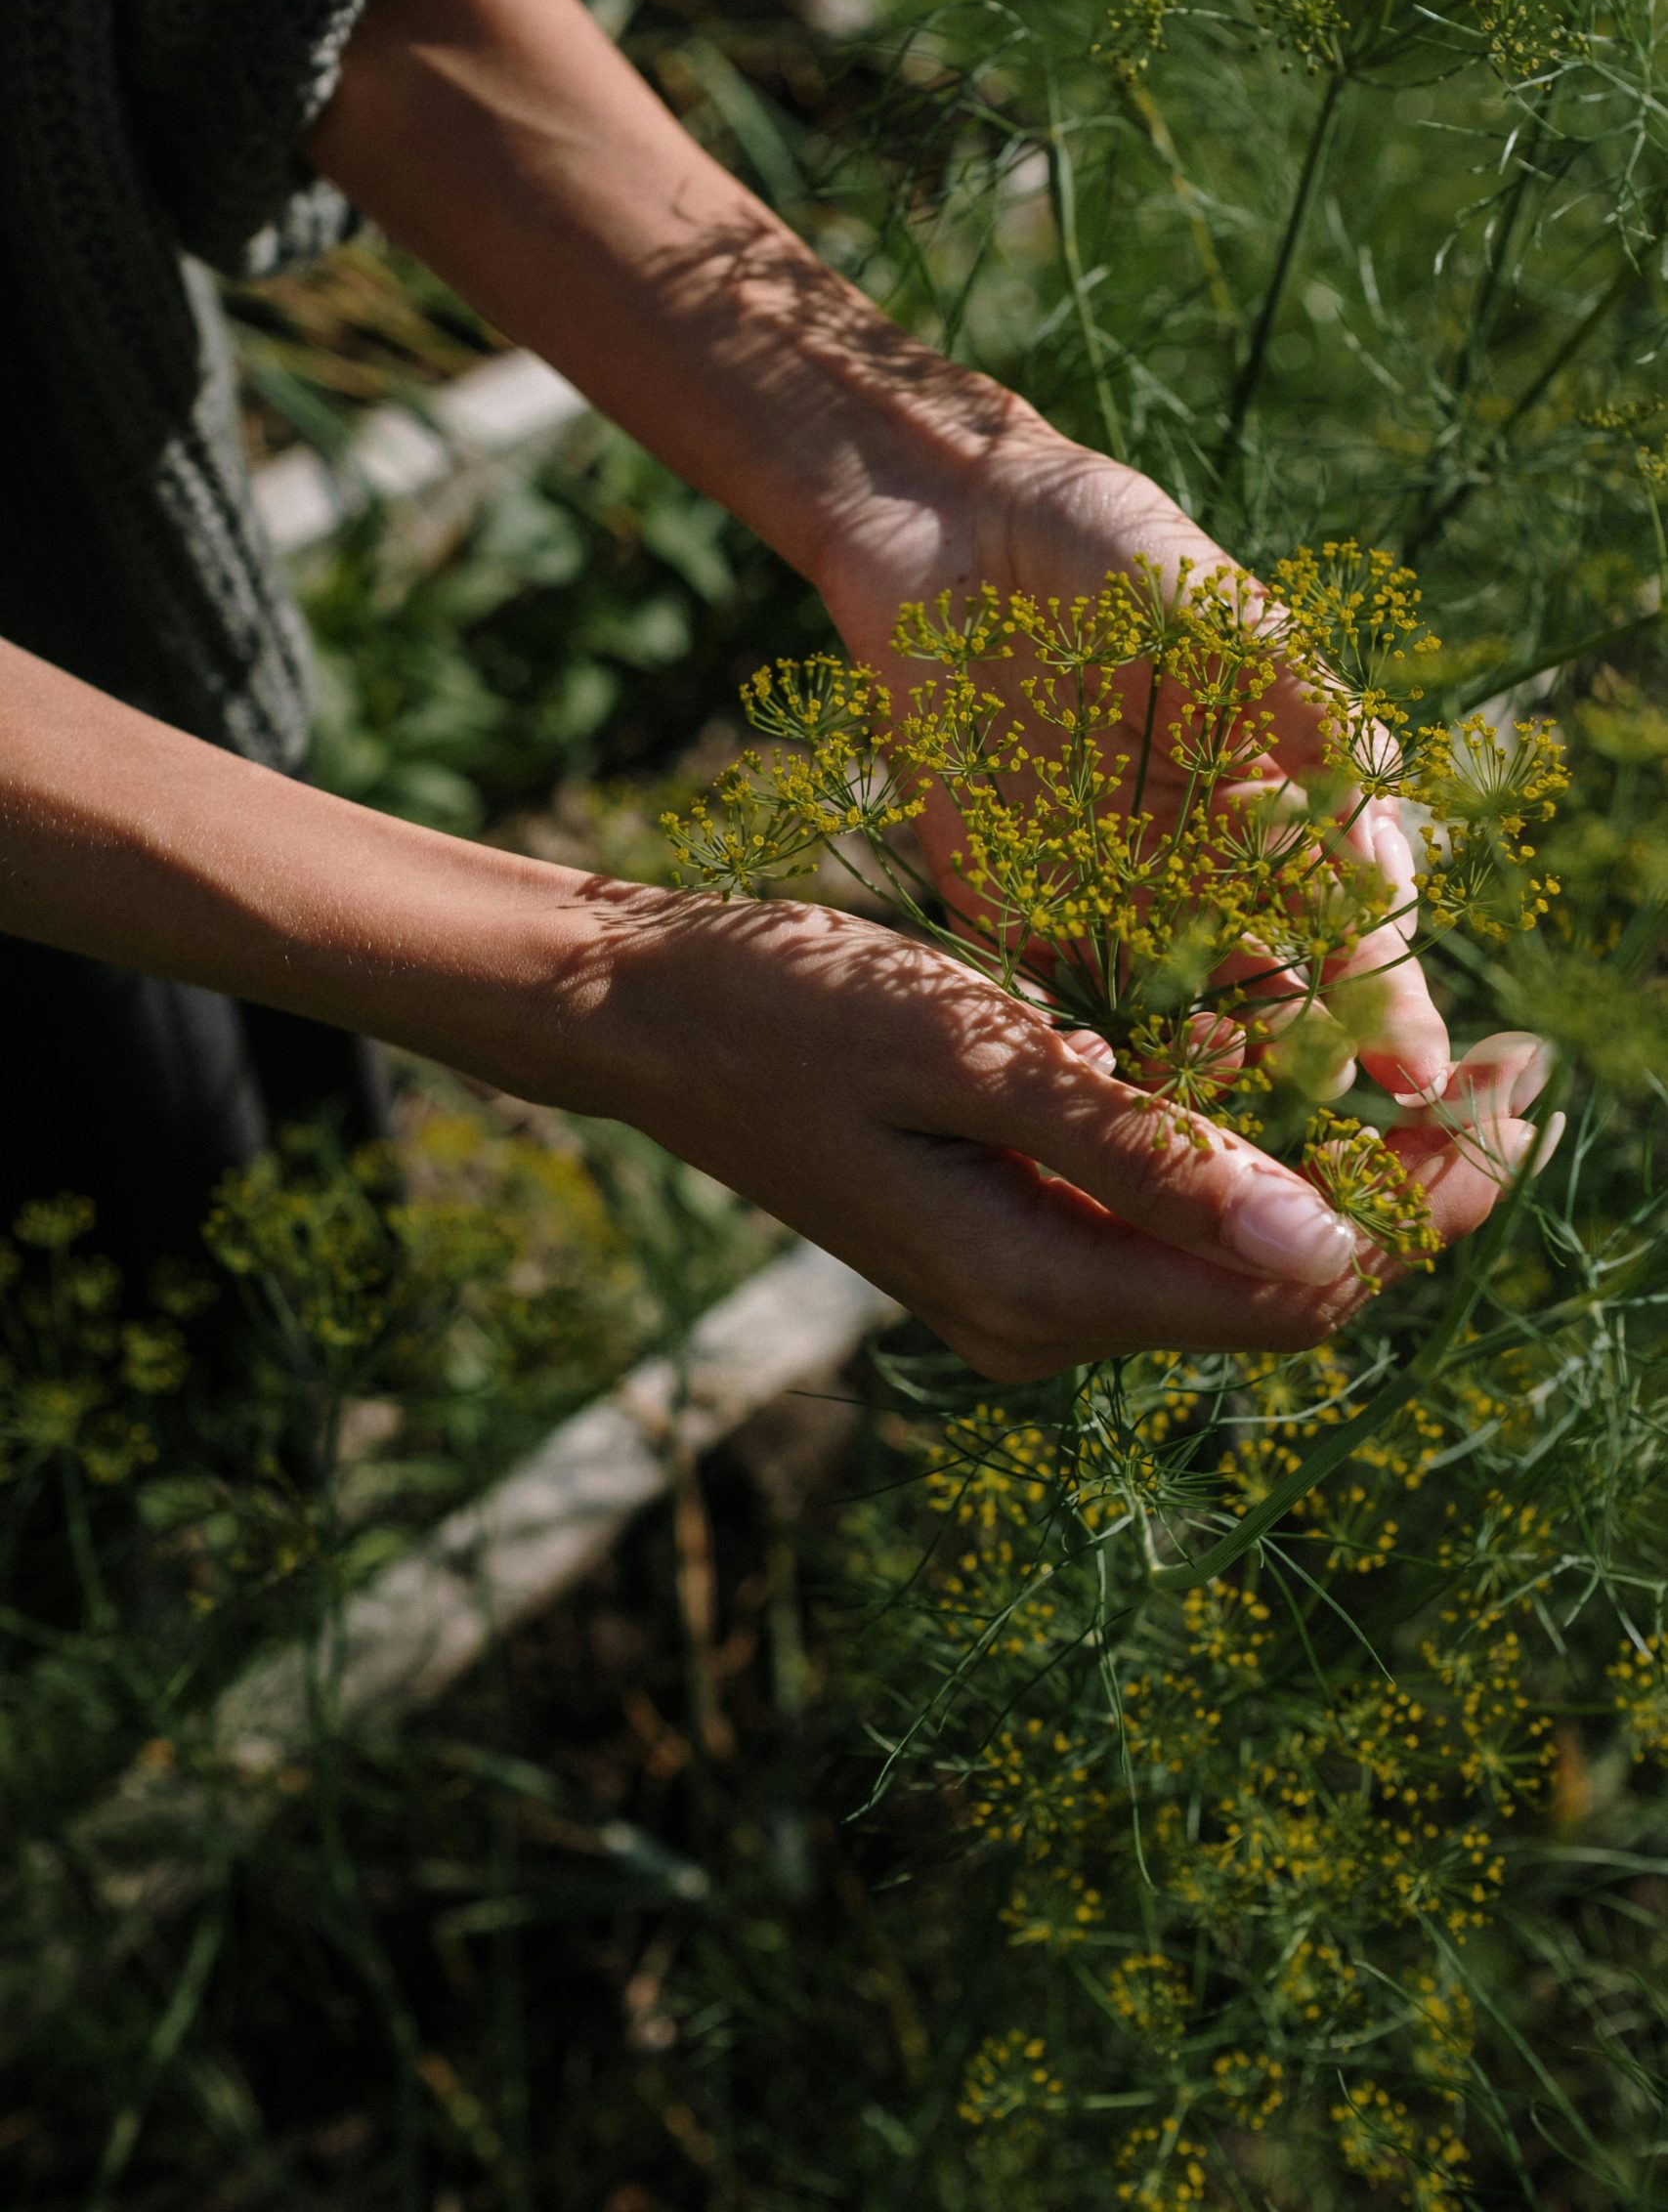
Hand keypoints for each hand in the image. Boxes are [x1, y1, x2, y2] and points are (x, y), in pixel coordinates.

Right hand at [572, 883, 1541, 1382]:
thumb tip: (1329, 1239)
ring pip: (1240, 1251)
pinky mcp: (1015, 1238)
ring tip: (1444, 1063)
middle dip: (1418, 1185)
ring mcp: (1030, 1288)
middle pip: (1291, 1283)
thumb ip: (1145, 1153)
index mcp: (1042, 1288)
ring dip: (1346, 1167)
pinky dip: (1252, 1152)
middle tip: (1526, 1067)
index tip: (1532, 1089)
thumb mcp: (973, 1058)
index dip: (1434, 1199)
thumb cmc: (792, 1011)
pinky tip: (1295, 1066)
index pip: (1304, 1282)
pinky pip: (1172, 1218)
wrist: (649, 1017)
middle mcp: (1048, 1318)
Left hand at [812, 410, 1449, 1107]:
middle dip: (1305, 1058)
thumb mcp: (1229, 614)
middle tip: (1329, 1106)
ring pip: (1173, 1014)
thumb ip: (1305, 712)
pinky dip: (1087, 1050)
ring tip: (1232, 1114)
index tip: (1415, 1069)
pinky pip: (1053, 996)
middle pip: (1273, 991)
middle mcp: (1202, 865)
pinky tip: (1114, 1093)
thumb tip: (1383, 822)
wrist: (952, 529)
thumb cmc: (1113, 549)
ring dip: (1205, 1070)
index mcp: (1277, 804)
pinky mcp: (1008, 903)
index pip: (1351, 921)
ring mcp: (1106, 893)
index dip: (1386, 995)